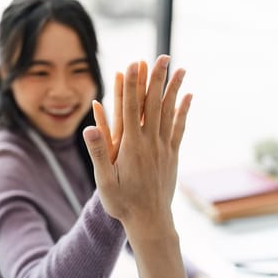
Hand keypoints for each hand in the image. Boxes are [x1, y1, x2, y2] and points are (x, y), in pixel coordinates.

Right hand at [83, 55, 191, 227]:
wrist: (150, 222)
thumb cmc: (123, 203)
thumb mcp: (104, 180)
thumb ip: (99, 152)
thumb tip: (89, 127)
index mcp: (132, 146)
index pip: (132, 108)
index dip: (132, 84)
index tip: (134, 64)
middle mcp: (150, 142)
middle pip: (154, 104)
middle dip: (157, 78)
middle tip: (162, 56)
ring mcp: (164, 147)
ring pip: (169, 112)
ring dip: (173, 88)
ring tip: (180, 68)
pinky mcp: (172, 155)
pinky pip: (179, 128)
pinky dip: (183, 110)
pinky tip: (188, 97)